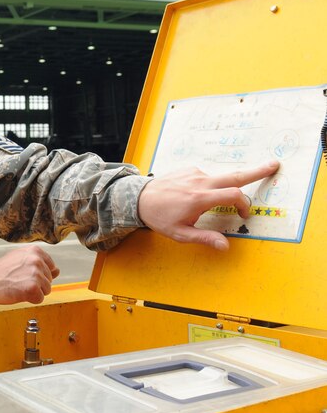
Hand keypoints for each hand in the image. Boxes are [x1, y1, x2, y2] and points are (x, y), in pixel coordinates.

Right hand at [0, 246, 58, 304]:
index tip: (26, 275)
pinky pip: (40, 299)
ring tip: (19, 286)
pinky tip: (19, 293)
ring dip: (34, 292)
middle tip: (19, 281)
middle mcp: (37, 260)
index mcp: (35, 251)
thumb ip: (40, 263)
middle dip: (36, 283)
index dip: (39, 274)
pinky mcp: (33, 287)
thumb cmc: (0, 271)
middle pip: (49, 279)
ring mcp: (36, 274)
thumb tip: (57, 271)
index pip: (50, 266)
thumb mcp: (20, 259)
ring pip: (46, 290)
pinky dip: (30, 299)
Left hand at [137, 160, 279, 249]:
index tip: (243, 215)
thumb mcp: (180, 233)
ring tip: (208, 202)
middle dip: (256, 171)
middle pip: (234, 175)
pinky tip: (191, 197)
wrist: (138, 198)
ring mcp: (194, 173)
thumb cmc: (159, 217)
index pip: (233, 195)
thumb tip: (225, 247)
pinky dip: (208, 186)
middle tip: (274, 165)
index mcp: (200, 198)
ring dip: (226, 187)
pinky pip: (206, 178)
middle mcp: (200, 182)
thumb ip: (204, 238)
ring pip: (219, 178)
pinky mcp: (189, 169)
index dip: (244, 205)